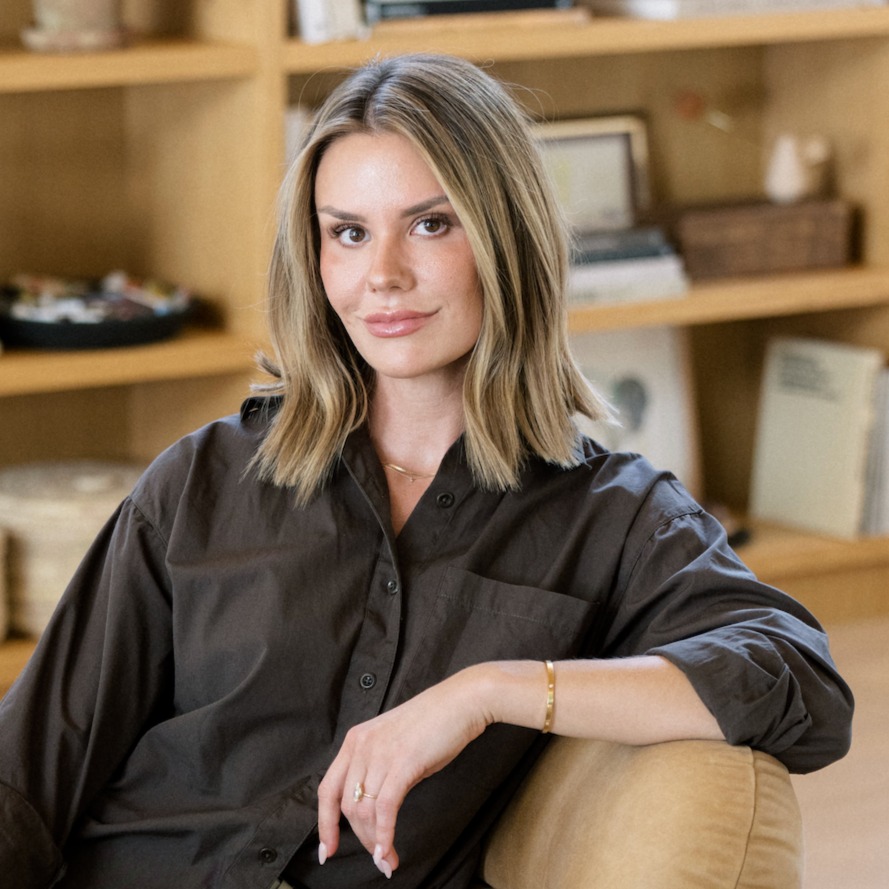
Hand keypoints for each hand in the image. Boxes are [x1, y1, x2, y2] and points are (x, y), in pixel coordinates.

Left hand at [316, 666, 490, 877]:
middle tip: (377, 857)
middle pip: (347, 805)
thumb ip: (378, 770)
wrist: (460, 702)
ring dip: (375, 842)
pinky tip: (389, 850)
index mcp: (355, 740)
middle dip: (360, 838)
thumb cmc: (433, 723)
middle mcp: (362, 746)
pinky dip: (385, 835)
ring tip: (388, 860)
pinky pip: (385, 808)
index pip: (327, 789)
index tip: (325, 850)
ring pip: (365, 810)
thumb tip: (374, 809)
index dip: (324, 823)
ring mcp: (381, 753)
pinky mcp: (403, 762)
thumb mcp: (393, 744)